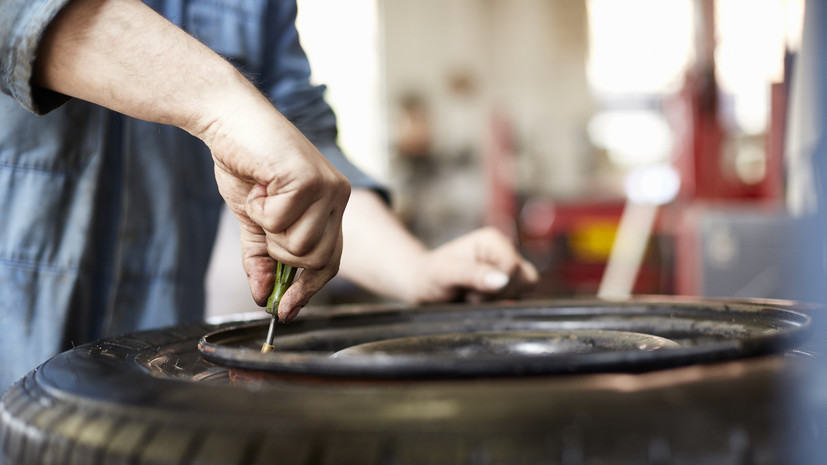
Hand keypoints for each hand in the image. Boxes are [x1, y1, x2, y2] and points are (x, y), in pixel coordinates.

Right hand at [208, 102, 349, 320]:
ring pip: (299, 246)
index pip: (329, 261)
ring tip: (262, 197)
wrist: (229, 120)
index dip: (307, 289)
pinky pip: (280, 223)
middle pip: (315, 260)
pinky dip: (259, 209)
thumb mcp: (255, 220)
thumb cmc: (246, 165)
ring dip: (268, 229)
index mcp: (332, 206)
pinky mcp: (308, 180)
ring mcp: (327, 188)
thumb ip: (262, 258)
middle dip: (280, 253)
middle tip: (263, 220)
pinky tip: (259, 184)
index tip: (285, 312)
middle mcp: (338, 197)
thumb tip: (262, 298)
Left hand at [410, 227, 538, 302]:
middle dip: (498, 294)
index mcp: (492, 240)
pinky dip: (502, 303)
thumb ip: (473, 274)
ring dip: (501, 299)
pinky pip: (521, 296)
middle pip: (525, 278)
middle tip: (471, 294)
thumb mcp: (445, 273)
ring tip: (475, 296)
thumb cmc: (431, 275)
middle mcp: (504, 249)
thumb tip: (502, 280)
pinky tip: (481, 301)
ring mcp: (509, 266)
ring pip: (527, 287)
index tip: (470, 290)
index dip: (495, 286)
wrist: (423, 284)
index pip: (513, 267)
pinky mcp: (510, 282)